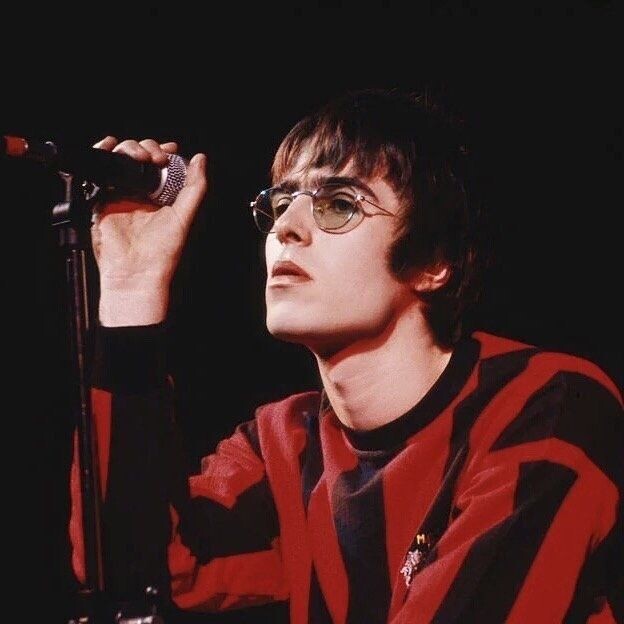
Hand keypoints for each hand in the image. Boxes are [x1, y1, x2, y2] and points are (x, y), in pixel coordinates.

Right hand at [90, 136, 207, 325]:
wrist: (137, 272)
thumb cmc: (163, 252)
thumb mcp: (185, 215)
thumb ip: (195, 187)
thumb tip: (200, 159)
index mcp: (161, 197)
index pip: (160, 164)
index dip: (163, 152)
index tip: (170, 151)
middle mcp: (140, 195)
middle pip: (139, 157)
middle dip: (147, 148)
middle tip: (155, 158)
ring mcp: (121, 196)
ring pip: (120, 160)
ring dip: (129, 149)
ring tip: (140, 157)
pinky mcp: (102, 199)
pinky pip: (99, 172)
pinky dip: (103, 153)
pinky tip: (111, 148)